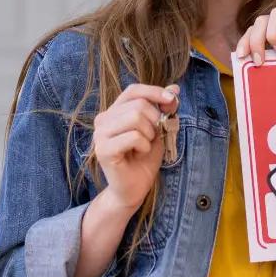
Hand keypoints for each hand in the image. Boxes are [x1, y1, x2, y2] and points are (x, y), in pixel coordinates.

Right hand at [92, 83, 178, 212]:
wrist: (134, 188)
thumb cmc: (144, 158)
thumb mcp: (158, 129)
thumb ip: (163, 109)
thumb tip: (175, 88)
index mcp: (114, 111)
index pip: (133, 90)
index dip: (155, 92)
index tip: (172, 100)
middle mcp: (102, 120)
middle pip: (138, 104)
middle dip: (154, 121)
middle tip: (151, 138)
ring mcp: (100, 135)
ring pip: (135, 117)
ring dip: (149, 134)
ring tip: (144, 146)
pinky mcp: (103, 150)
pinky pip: (133, 137)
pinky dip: (144, 146)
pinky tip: (139, 154)